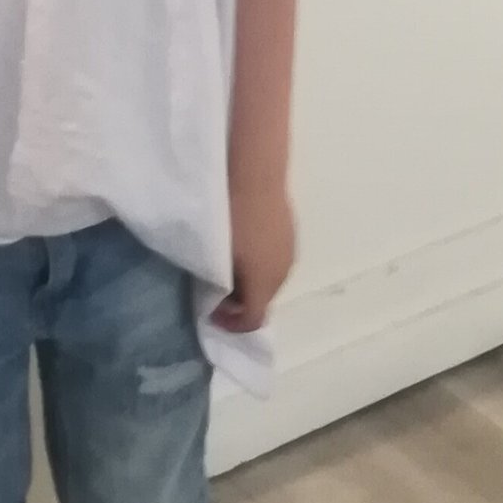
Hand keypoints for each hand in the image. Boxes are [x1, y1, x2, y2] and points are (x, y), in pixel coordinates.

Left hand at [214, 187, 295, 333]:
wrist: (256, 177)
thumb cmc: (232, 219)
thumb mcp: (219, 258)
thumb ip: (221, 285)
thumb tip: (221, 298)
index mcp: (265, 284)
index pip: (253, 320)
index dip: (232, 325)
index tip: (211, 313)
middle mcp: (282, 274)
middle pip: (264, 301)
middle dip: (241, 303)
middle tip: (217, 291)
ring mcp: (290, 254)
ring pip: (271, 282)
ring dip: (252, 284)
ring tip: (230, 268)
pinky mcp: (291, 236)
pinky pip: (276, 263)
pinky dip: (260, 266)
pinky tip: (245, 248)